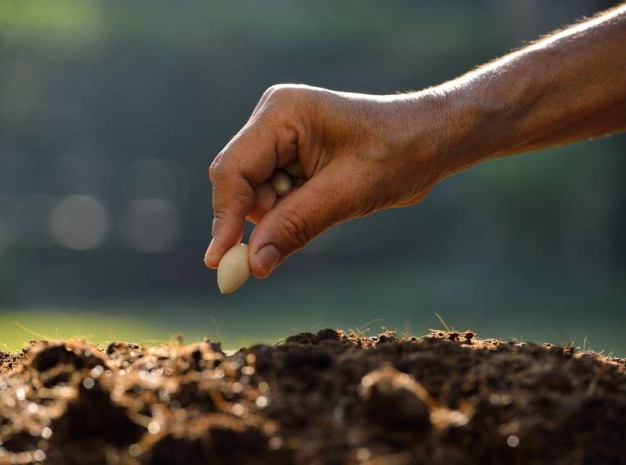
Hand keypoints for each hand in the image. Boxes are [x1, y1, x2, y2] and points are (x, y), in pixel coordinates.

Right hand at [204, 84, 445, 277]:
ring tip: (327, 207)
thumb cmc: (399, 153)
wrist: (432, 139)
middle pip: (239, 184)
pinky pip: (273, 195)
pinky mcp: (291, 155)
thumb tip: (252, 266)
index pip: (234, 171)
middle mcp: (273, 120)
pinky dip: (288, 213)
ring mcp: (280, 137)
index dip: (225, 218)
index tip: (220, 263)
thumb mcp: (347, 192)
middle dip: (258, 220)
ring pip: (255, 195)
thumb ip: (295, 226)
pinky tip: (323, 204)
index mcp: (281, 113)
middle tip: (270, 257)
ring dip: (278, 217)